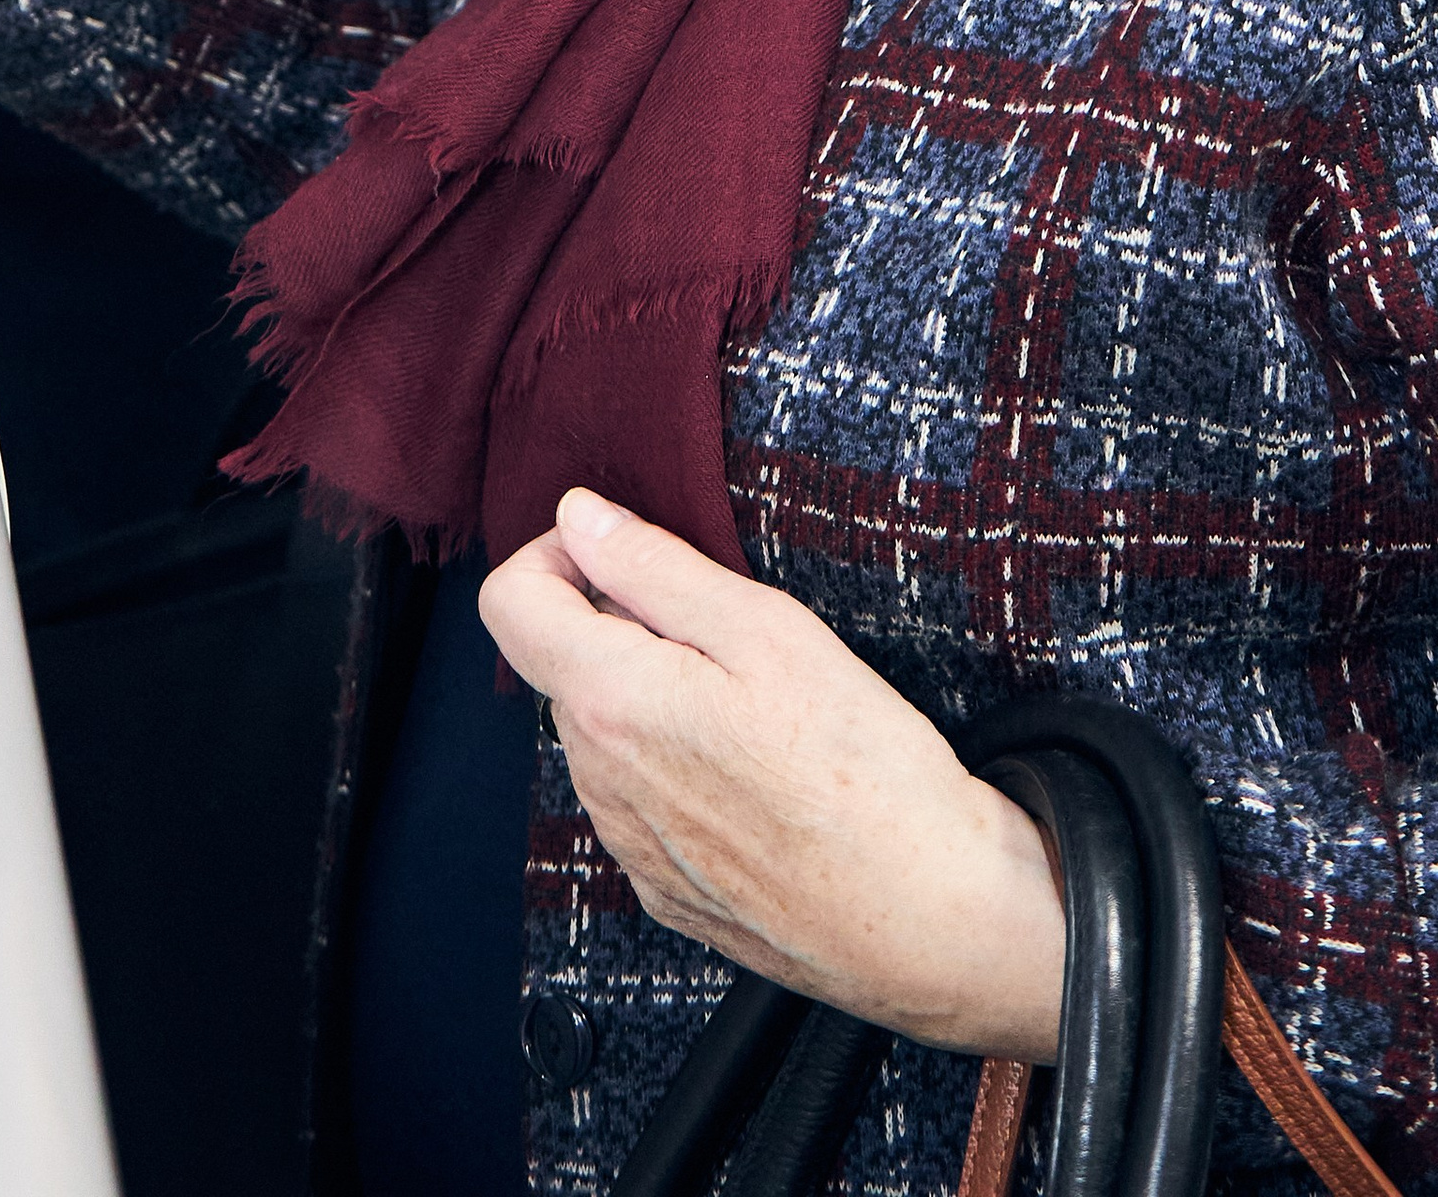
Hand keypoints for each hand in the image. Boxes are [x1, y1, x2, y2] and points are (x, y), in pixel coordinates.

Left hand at [480, 491, 1062, 1061]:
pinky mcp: (667, 892)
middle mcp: (598, 782)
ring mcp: (630, 847)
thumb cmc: (863, 768)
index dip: (557, 554)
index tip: (626, 552)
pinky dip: (679, 770)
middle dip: (625, 627)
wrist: (929, 918)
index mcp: (611, 703)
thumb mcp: (767, 629)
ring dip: (654, 700)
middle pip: (566, 664)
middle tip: (729, 634)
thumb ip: (655, 567)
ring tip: (758, 712)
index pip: (508, 603)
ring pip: (607, 733)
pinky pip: (641, 803)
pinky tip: (759, 778)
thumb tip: (580, 518)